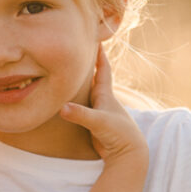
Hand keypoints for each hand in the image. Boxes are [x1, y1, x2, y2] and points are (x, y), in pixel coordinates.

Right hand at [57, 47, 144, 171]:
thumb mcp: (99, 122)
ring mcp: (99, 111)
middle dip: (88, 63)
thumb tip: (63, 108)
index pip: (102, 68)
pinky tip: (70, 99)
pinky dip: (76, 100)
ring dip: (81, 82)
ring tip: (71, 71)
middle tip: (80, 49)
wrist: (127, 154)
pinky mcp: (94, 123)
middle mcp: (103, 100)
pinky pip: (83, 107)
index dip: (98, 53)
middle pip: (94, 77)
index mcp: (106, 95)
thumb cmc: (118, 135)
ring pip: (88, 92)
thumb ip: (81, 115)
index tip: (95, 37)